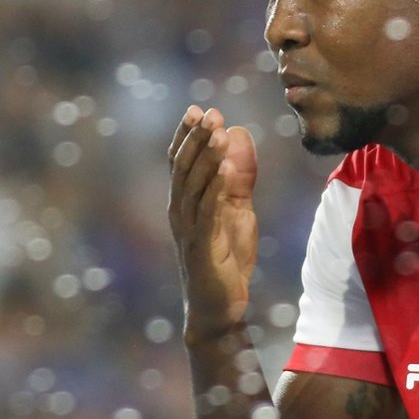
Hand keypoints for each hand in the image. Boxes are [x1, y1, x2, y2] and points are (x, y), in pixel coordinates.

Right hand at [168, 105, 259, 343]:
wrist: (220, 309)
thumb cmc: (225, 259)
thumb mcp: (236, 210)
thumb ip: (237, 177)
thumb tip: (238, 136)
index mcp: (185, 202)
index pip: (180, 162)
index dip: (186, 136)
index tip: (197, 109)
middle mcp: (180, 213)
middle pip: (184, 168)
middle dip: (196, 139)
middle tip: (208, 113)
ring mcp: (188, 230)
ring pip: (193, 186)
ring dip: (206, 158)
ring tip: (218, 132)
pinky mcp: (203, 247)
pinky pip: (208, 212)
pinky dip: (216, 189)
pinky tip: (224, 169)